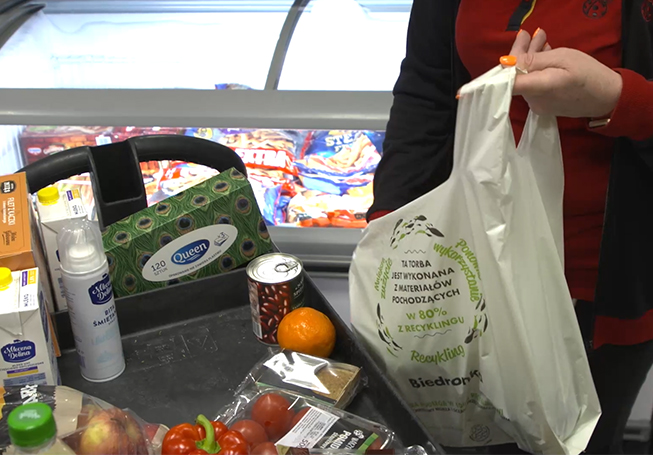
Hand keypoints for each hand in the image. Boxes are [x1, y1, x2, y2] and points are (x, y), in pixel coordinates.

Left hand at [506, 29, 622, 117]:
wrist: (606, 97)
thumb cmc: (588, 75)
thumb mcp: (563, 58)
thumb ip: (534, 60)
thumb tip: (510, 62)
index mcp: (539, 88)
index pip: (509, 83)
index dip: (506, 66)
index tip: (513, 49)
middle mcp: (533, 101)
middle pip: (517, 76)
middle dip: (521, 53)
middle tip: (527, 34)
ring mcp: (536, 105)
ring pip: (525, 79)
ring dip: (530, 58)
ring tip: (539, 40)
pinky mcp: (541, 106)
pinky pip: (533, 85)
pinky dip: (536, 69)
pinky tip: (543, 55)